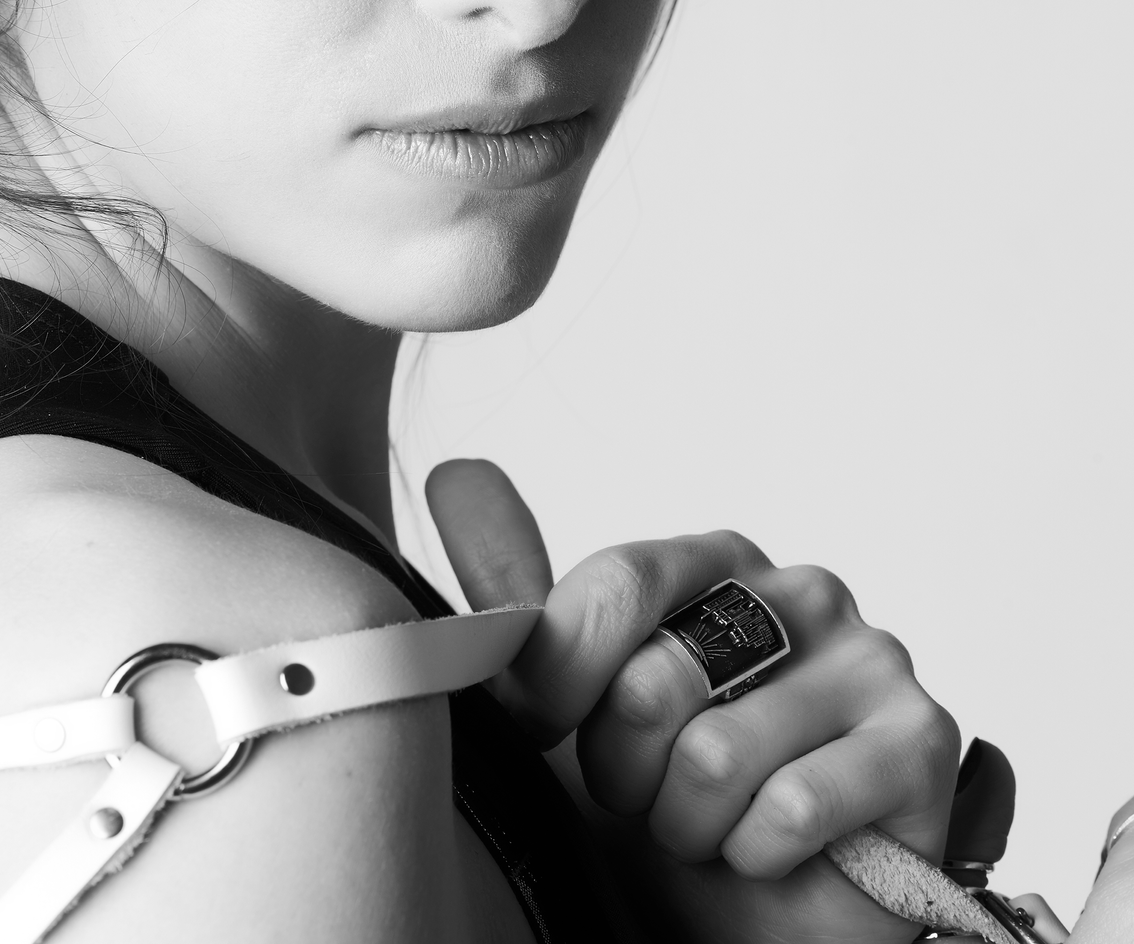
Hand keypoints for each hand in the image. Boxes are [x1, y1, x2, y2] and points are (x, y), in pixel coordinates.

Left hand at [427, 459, 960, 943]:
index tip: (553, 734)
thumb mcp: (566, 698)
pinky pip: (789, 807)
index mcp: (718, 563)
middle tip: (658, 794)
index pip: (616, 584)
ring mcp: (871, 658)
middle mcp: (802, 589)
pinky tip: (773, 854)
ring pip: (716, 754)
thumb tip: (453, 474)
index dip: (564, 681)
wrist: (744, 921)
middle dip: (629, 770)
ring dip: (690, 825)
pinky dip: (757, 856)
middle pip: (655, 677)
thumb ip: (516, 592)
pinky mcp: (921, 741)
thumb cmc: (663, 800)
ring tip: (715, 826)